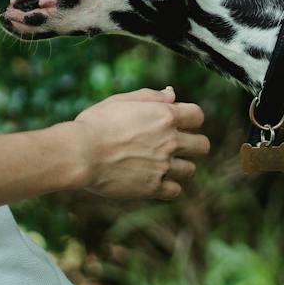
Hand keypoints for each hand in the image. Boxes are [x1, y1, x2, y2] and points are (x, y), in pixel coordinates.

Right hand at [70, 88, 210, 199]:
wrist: (80, 153)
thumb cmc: (95, 123)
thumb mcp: (121, 101)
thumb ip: (150, 97)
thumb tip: (172, 94)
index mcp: (165, 116)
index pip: (198, 116)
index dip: (190, 119)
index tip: (179, 123)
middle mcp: (170, 141)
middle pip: (202, 145)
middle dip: (192, 144)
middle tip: (175, 146)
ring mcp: (163, 166)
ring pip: (190, 170)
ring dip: (179, 166)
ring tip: (160, 164)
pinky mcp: (152, 187)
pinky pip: (174, 190)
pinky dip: (167, 186)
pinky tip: (153, 180)